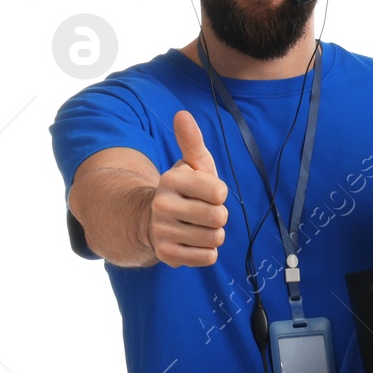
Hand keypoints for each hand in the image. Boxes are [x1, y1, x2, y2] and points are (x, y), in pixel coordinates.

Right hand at [147, 111, 229, 266]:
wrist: (152, 220)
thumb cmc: (184, 190)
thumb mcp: (190, 164)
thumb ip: (191, 141)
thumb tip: (182, 114)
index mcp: (171, 180)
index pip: (219, 192)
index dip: (220, 194)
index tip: (208, 192)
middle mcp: (162, 205)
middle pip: (219, 217)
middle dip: (219, 216)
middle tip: (204, 212)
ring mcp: (162, 231)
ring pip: (215, 239)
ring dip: (214, 234)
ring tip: (198, 226)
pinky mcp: (166, 255)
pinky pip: (207, 257)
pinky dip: (207, 252)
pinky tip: (194, 242)